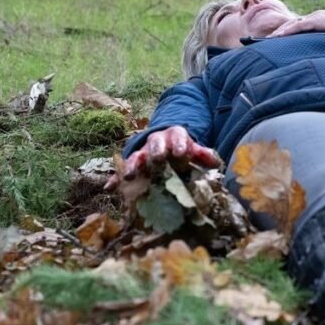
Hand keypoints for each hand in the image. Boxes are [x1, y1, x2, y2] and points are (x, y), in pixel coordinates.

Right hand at [105, 126, 219, 189]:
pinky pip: (122, 170)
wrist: (165, 140)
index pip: (177, 136)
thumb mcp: (192, 148)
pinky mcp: (132, 164)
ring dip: (132, 165)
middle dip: (155, 151)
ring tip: (129, 176)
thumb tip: (215, 162)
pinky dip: (116, 178)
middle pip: (154, 144)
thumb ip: (202, 154)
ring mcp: (143, 152)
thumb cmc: (181, 148)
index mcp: (173, 136)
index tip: (180, 152)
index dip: (178, 144)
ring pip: (136, 156)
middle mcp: (156, 142)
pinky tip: (109, 187)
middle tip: (157, 160)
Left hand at [267, 9, 324, 37]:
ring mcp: (313, 18)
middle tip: (268, 39)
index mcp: (317, 20)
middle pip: (291, 24)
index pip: (298, 25)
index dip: (287, 31)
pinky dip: (288, 31)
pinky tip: (279, 35)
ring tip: (269, 39)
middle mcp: (313, 17)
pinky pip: (298, 26)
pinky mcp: (315, 21)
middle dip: (279, 31)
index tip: (277, 39)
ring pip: (292, 24)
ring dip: (280, 32)